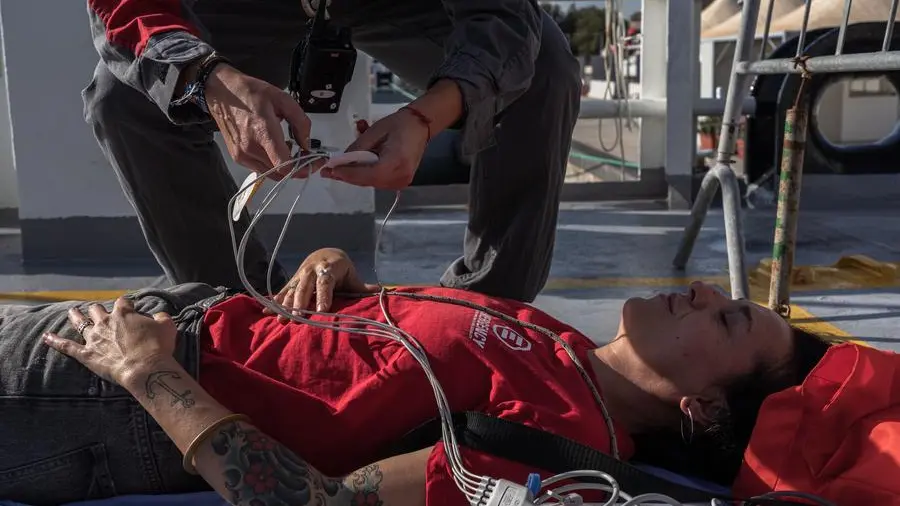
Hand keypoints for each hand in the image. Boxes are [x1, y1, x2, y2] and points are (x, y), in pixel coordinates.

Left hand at [42, 298, 176, 384]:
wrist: (145, 369)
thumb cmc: (158, 347)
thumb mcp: (167, 327)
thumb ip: (162, 318)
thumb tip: (159, 315)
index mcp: (124, 314)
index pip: (122, 302)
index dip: (125, 304)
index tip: (128, 307)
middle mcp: (106, 322)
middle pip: (97, 310)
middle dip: (98, 310)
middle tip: (98, 311)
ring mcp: (94, 338)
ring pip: (80, 323)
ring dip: (76, 317)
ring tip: (72, 312)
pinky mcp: (86, 354)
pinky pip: (67, 346)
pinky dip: (55, 341)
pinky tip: (46, 337)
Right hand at [205, 64, 311, 179]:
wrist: (220, 92)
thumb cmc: (249, 93)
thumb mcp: (283, 99)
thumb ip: (300, 122)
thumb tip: (307, 144)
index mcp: (263, 132)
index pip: (284, 164)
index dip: (303, 168)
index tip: (314, 162)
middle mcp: (251, 147)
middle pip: (281, 173)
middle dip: (298, 167)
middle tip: (307, 155)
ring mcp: (242, 155)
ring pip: (272, 174)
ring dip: (285, 166)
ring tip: (290, 148)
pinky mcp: (238, 157)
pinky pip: (261, 169)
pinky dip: (273, 164)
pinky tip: (275, 147)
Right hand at [265, 248, 378, 316]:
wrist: (325, 254)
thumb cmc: (342, 269)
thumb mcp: (351, 276)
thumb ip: (362, 287)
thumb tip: (381, 292)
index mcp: (328, 268)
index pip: (326, 282)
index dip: (323, 296)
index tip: (322, 311)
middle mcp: (312, 270)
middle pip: (305, 287)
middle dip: (300, 303)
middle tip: (298, 318)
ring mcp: (300, 275)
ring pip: (292, 290)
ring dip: (286, 305)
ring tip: (282, 320)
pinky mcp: (292, 281)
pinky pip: (283, 291)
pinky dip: (275, 302)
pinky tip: (266, 313)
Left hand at [320, 108, 428, 188]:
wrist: (420, 125)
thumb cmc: (399, 124)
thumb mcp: (374, 132)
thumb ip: (357, 148)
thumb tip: (340, 161)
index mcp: (396, 163)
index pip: (365, 175)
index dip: (346, 173)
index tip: (329, 170)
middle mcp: (400, 177)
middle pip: (366, 181)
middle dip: (347, 175)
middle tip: (329, 171)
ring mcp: (401, 182)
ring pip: (370, 183)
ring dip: (355, 175)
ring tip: (343, 164)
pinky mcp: (400, 181)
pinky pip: (377, 181)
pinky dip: (365, 174)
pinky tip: (358, 165)